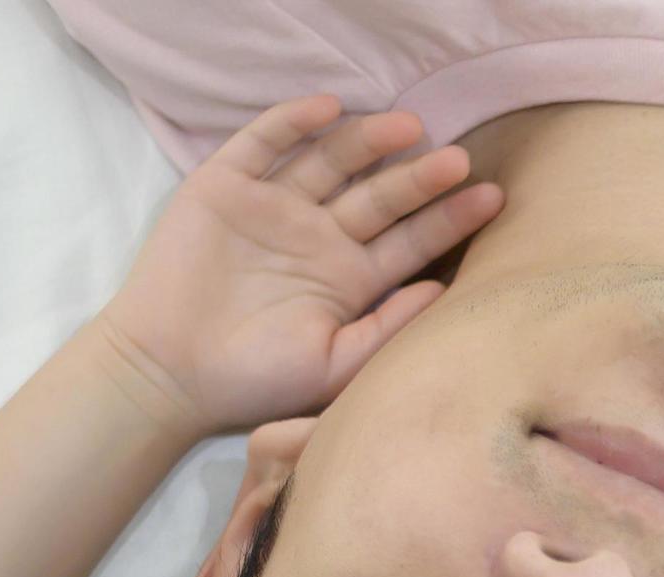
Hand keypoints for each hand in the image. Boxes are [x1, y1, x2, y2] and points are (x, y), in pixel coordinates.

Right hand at [95, 96, 503, 436]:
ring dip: (368, 142)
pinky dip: (293, 122)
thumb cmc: (257, 381)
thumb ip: (388, 327)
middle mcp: (319, 236)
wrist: (171, 374)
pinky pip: (264, 143)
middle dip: (418, 178)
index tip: (493, 199)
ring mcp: (274, 207)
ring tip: (408, 127)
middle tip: (458, 159)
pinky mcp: (225, 187)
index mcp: (351, 277)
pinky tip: (329, 108)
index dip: (450, 219)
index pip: (411, 240)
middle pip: (379, 196)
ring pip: (331, 162)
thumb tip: (445, 291)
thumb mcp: (335, 365)